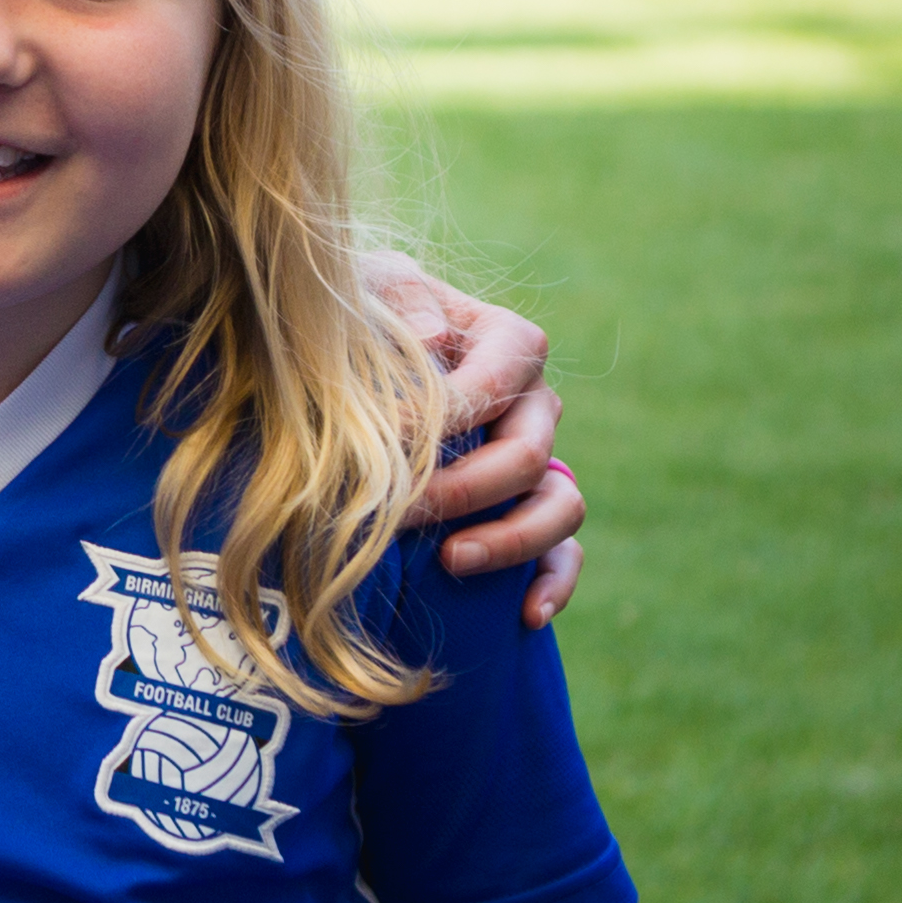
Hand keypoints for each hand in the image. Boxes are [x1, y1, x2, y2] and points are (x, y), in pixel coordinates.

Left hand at [364, 251, 584, 630]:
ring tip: (451, 560)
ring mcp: (534, 463)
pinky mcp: (525, 514)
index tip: (387, 441)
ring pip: (561, 505)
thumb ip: (401, 299)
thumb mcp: (369, 287)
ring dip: (511, 539)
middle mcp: (530, 403)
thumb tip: (434, 335)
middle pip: (530, 451)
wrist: (337, 368)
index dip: (453, 412)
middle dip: (465, 487)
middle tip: (398, 513)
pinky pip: (564, 556)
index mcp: (503, 341)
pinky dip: (553, 585)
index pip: (502, 378)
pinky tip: (525, 615)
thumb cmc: (356, 317)